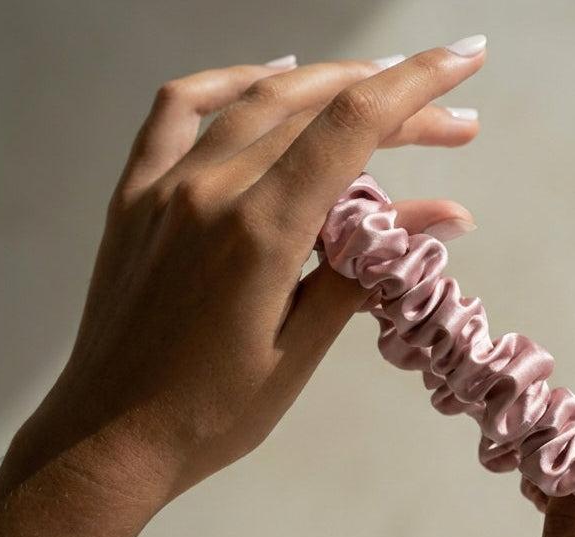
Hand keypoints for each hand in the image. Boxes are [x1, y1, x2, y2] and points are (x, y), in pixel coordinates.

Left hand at [5, 42, 485, 518]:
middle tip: (456, 122)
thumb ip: (365, 272)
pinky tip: (271, 77)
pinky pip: (180, 110)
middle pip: (317, 110)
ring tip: (381, 97)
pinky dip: (232, 82)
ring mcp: (164, 186)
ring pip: (258, 99)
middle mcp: (210, 191)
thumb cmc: (212, 414)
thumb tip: (444, 219)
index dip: (417, 85)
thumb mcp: (300, 350)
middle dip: (395, 101)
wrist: (109, 438)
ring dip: (330, 88)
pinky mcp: (134, 195)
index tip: (465, 62)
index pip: (352, 128)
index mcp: (259, 234)